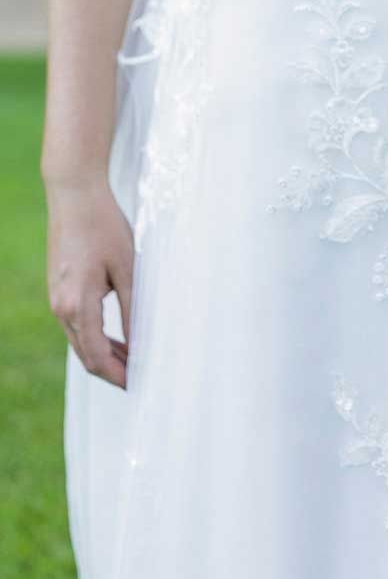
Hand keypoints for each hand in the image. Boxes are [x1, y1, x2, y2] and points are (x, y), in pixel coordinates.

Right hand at [45, 176, 133, 388]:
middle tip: (141, 375)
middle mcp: (61, 308)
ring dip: (105, 354)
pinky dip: (95, 336)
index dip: (118, 375)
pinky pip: (76, 325)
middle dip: (112, 370)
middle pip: (86, 355)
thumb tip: (140, 344)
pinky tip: (117, 335)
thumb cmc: (104, 226)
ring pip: (80, 342)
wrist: (74, 195)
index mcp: (77, 306)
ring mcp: (56, 300)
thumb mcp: (127, 268)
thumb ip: (133, 309)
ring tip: (134, 358)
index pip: (96, 358)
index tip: (140, 382)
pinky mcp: (58, 290)